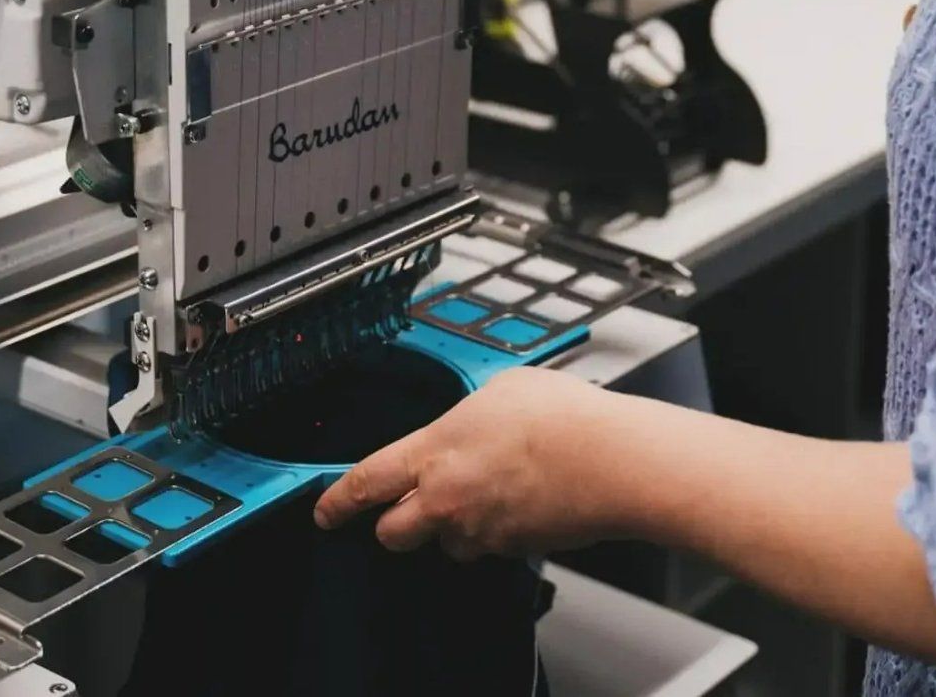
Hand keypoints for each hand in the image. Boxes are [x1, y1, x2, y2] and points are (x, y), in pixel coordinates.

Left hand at [313, 367, 630, 560]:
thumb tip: (467, 420)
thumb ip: (467, 412)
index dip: (338, 502)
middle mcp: (448, 499)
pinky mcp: (513, 548)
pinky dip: (496, 529)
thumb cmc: (561, 418)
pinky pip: (490, 545)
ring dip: (455, 525)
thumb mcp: (500, 387)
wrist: (610, 459)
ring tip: (489, 490)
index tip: (326, 512)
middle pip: (393, 533)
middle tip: (409, 506)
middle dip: (395, 523)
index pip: (366, 483)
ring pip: (447, 543)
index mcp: (435, 451)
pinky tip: (520, 499)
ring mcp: (481, 529)